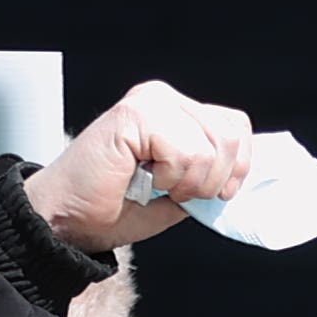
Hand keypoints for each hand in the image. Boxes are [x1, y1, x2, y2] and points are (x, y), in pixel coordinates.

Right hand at [19, 82, 257, 253]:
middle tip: (174, 191)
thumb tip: (245, 174)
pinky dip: (169, 178)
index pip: (236, 125)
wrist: (70, 218)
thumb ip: (212, 175)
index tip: (214, 193)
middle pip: (230, 134)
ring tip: (154, 184)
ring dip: (187, 182)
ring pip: (210, 147)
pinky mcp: (135, 114)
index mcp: (177, 111)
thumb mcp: (181, 191)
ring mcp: (149, 102)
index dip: (237, 166)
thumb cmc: (118, 207)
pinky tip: (140, 176)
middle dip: (212, 180)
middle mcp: (164, 98)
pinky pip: (185, 152)